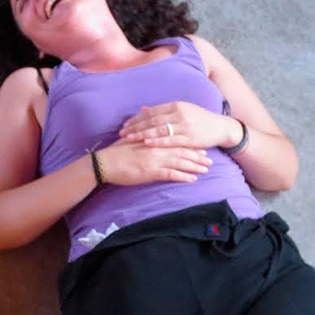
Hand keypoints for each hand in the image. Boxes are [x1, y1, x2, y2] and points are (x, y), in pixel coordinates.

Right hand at [97, 137, 211, 185]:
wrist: (105, 163)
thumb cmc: (115, 152)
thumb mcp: (130, 140)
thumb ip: (143, 136)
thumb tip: (148, 134)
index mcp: (153, 139)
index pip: (176, 141)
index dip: (190, 145)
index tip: (201, 149)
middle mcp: (157, 148)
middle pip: (182, 151)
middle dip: (197, 156)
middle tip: (209, 160)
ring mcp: (155, 160)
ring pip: (180, 162)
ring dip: (195, 167)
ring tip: (205, 170)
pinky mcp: (151, 172)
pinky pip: (172, 174)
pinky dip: (183, 177)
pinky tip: (192, 180)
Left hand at [118, 102, 242, 148]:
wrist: (220, 128)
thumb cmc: (199, 119)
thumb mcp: (181, 111)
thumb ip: (162, 111)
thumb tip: (142, 109)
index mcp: (176, 106)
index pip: (152, 112)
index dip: (137, 118)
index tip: (125, 124)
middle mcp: (179, 114)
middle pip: (152, 120)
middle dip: (135, 127)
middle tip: (122, 133)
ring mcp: (185, 126)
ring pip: (159, 130)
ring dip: (142, 134)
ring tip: (129, 138)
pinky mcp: (189, 138)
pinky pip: (170, 140)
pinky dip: (157, 141)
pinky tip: (146, 143)